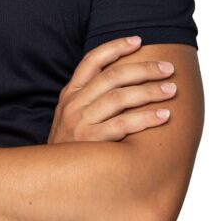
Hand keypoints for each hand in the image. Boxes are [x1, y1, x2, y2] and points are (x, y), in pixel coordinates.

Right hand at [47, 36, 176, 143]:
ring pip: (119, 97)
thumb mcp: (70, 116)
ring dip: (149, 91)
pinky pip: (123, 125)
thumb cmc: (70, 146)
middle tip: (168, 69)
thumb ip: (89, 98)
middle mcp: (73, 104)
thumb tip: (124, 80)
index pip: (92, 61)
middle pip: (112, 76)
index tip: (138, 40)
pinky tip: (164, 116)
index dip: (115, 47)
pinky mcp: (91, 142)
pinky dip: (146, 118)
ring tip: (171, 89)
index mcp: (70, 94)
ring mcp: (80, 122)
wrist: (50, 179)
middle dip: (144, 69)